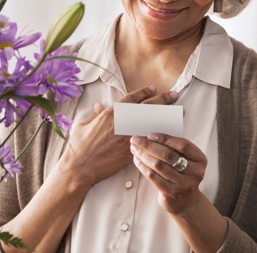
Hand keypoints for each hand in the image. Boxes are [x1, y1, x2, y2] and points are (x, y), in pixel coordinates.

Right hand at [58, 86, 177, 187]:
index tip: (153, 88)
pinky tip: (170, 133)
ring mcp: (127, 136)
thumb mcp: (82, 125)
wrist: (80, 167)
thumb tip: (99, 105)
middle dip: (161, 100)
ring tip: (177, 112)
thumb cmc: (78, 147)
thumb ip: (93, 114)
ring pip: (151, 123)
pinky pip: (149, 140)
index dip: (143, 92)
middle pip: (146, 108)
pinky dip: (160, 135)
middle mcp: (121, 122)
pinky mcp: (131, 150)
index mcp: (109, 114)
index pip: (131, 99)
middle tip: (173, 95)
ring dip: (165, 116)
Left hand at [130, 133, 207, 214]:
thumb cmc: (181, 173)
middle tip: (136, 139)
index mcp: (200, 159)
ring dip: (143, 155)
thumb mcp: (184, 160)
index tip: (150, 135)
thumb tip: (149, 137)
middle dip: (149, 145)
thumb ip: (173, 148)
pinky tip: (137, 160)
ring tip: (134, 148)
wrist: (185, 201)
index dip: (166, 138)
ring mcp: (184, 184)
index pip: (183, 145)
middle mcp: (195, 172)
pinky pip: (153, 176)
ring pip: (158, 165)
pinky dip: (142, 166)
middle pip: (168, 155)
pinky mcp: (172, 193)